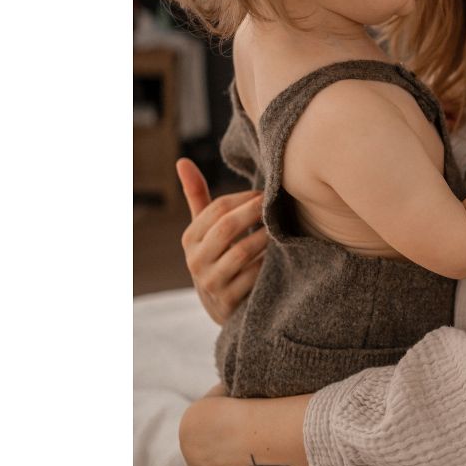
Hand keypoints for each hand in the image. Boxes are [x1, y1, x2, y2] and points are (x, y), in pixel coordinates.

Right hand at [177, 158, 267, 325]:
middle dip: (255, 211)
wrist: (223, 306)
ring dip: (266, 236)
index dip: (244, 198)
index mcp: (190, 239)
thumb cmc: (218, 256)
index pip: (216, 209)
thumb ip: (197, 196)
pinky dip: (269, 262)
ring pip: (242, 251)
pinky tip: (282, 252)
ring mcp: (210, 282)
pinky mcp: (228, 301)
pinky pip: (254, 275)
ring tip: (282, 226)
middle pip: (226, 227)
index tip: (265, 193)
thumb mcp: (205, 230)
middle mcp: (195, 261)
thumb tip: (182, 160)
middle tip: (277, 201)